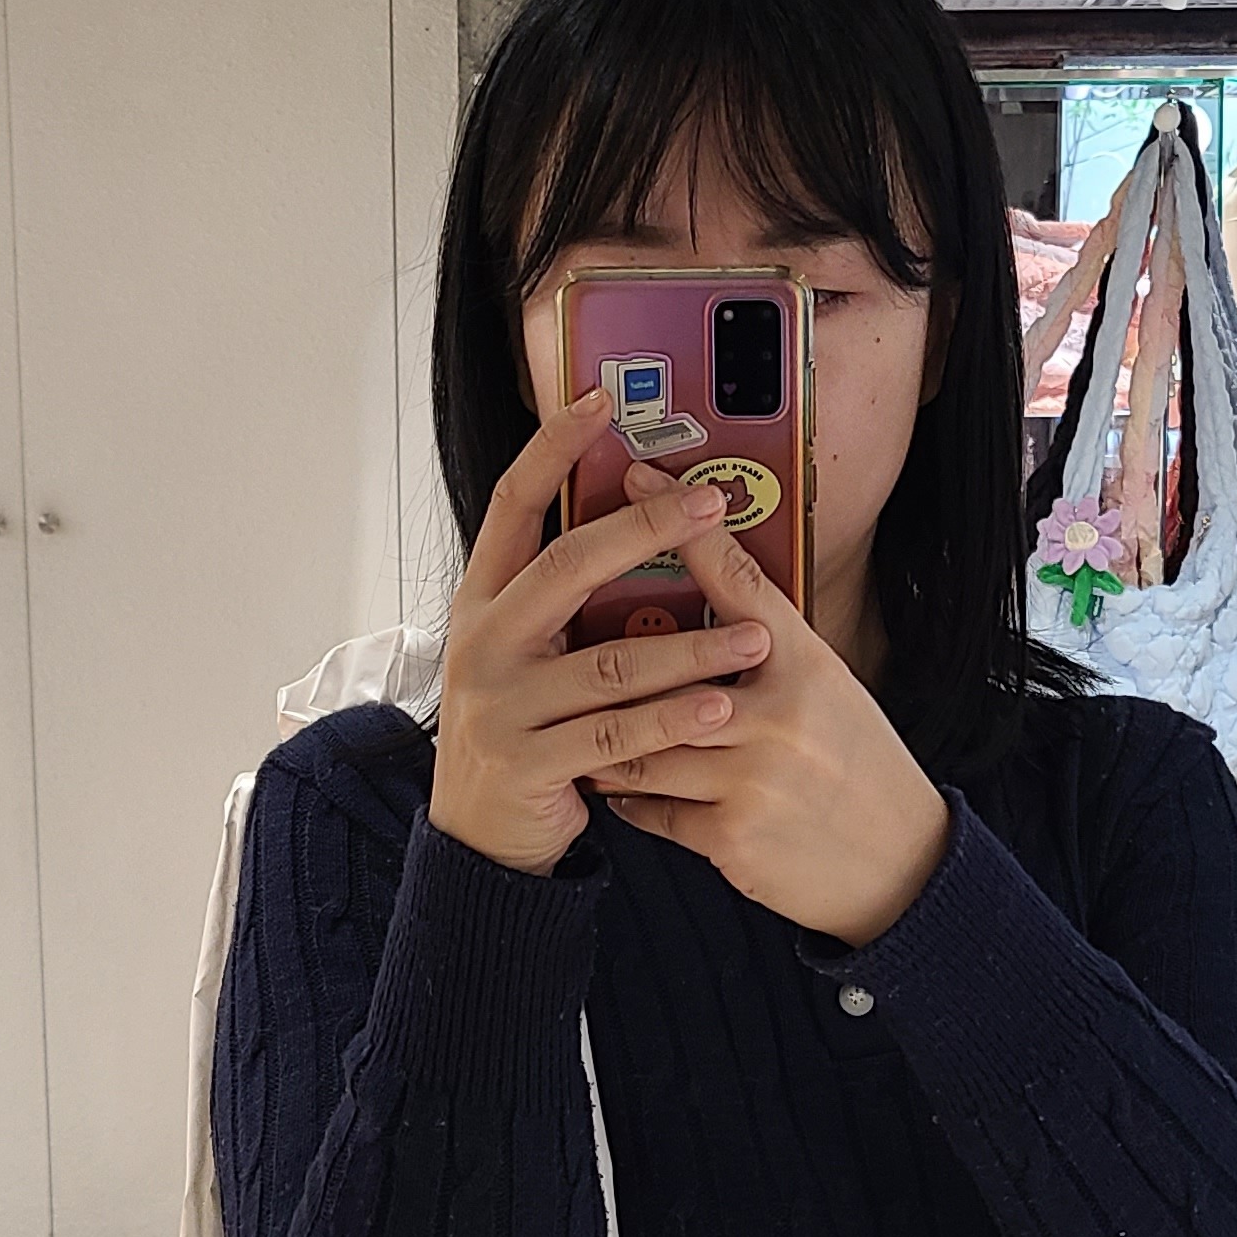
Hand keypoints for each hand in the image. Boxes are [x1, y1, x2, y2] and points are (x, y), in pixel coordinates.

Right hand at [429, 394, 776, 876]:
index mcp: (484, 601)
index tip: (598, 402)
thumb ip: (567, 601)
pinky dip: (671, 719)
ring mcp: (500, 704)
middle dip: (645, 529)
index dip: (551, 450)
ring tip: (755, 638)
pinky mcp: (527, 761)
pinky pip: (613, 734)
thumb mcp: (529, 653)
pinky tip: (719, 707)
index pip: (512, 506)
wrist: (481, 834)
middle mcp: (483, 642)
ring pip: (606, 662)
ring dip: (689, 648)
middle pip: (566, 567)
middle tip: (713, 503)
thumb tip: (644, 525)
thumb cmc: (525, 729)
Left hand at [577, 472, 950, 943]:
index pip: (737, 576)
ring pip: (640, 741)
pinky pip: (648, 807)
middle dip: (610, 657)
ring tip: (574, 721)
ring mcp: (751, 777)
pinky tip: (615, 785)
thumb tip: (709, 595)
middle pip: (662, 667)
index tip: (636, 477)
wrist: (899, 864)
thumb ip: (771, 645)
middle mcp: (778, 713)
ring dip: (605, 735)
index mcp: (806, 665)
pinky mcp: (729, 836)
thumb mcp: (829, 688)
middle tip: (558, 637)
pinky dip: (627, 796)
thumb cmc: (857, 765)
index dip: (681, 523)